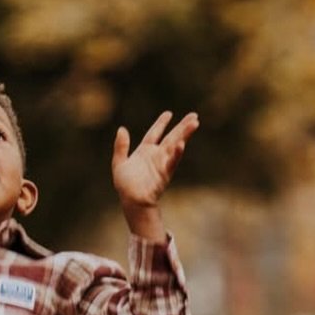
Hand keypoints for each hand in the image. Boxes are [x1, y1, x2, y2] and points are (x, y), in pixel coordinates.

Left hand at [111, 108, 199, 236]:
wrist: (131, 201)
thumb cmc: (126, 185)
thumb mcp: (119, 162)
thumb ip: (121, 146)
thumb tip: (122, 129)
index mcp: (145, 151)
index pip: (155, 133)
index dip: (161, 123)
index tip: (169, 113)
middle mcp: (156, 155)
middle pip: (171, 137)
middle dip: (182, 126)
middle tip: (194, 116)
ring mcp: (162, 163)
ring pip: (176, 145)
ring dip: (185, 135)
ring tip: (194, 123)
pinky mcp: (165, 173)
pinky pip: (172, 161)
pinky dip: (176, 153)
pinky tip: (182, 144)